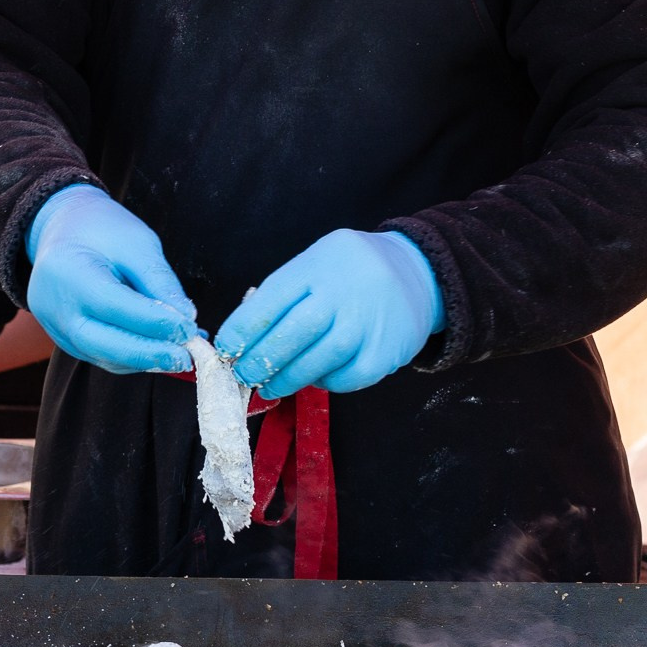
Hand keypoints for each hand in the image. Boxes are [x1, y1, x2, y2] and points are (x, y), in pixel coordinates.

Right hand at [25, 184, 197, 374]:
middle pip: (104, 344)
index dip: (154, 322)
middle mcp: (56, 308)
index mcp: (69, 273)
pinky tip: (161, 348)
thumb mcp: (135, 242)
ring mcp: (58, 328)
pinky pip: (102, 356)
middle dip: (149, 354)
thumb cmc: (101, 229)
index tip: (189, 329)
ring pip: (105, 357)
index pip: (114, 306)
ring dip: (146, 359)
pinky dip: (134, 357)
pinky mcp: (67, 341)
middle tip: (188, 357)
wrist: (63, 231)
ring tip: (182, 354)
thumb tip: (185, 317)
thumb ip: (158, 280)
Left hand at [215, 229, 444, 398]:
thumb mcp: (319, 261)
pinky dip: (324, 383)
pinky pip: (344, 378)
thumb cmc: (354, 271)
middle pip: (290, 334)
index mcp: (319, 264)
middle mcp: (344, 292)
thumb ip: (287, 292)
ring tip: (270, 385)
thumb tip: (244, 336)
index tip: (225, 349)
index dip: (241, 331)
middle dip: (259, 360)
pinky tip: (314, 378)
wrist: (421, 273)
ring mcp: (368, 324)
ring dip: (286, 379)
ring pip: (316, 362)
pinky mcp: (385, 353)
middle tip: (244, 374)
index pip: (270, 301)